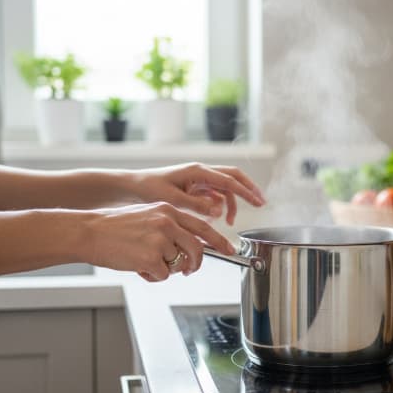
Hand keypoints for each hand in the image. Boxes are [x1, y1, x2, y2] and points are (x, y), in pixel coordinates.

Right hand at [83, 202, 236, 281]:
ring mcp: (160, 240)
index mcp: (168, 210)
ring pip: (178, 264)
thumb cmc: (113, 227)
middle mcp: (168, 222)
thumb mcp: (148, 216)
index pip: (203, 227)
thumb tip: (188, 247)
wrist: (88, 231)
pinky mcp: (151, 257)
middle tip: (189, 270)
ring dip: (164, 269)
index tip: (230, 250)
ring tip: (144, 261)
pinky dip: (151, 276)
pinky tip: (136, 266)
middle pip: (197, 250)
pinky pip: (163, 275)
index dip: (219, 241)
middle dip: (195, 264)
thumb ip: (170, 227)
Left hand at [133, 163, 265, 224]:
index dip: (245, 191)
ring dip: (231, 203)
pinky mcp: (195, 186)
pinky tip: (216, 218)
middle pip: (233, 177)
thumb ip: (197, 205)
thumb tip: (219, 211)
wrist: (132, 187)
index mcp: (198, 171)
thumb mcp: (173, 199)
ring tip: (230, 221)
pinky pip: (214, 194)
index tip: (258, 201)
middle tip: (260, 202)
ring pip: (225, 187)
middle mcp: (201, 172)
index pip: (228, 180)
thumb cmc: (148, 189)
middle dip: (248, 189)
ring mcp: (199, 178)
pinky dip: (219, 205)